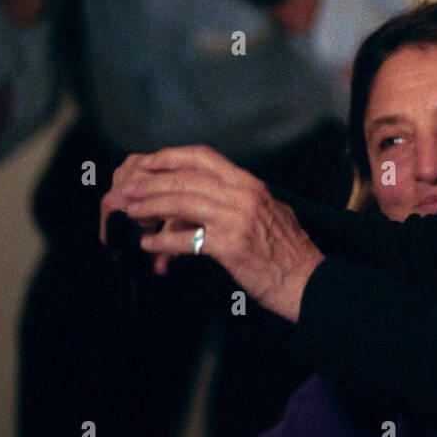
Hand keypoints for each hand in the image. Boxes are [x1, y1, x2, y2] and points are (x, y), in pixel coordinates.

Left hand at [100, 145, 324, 321]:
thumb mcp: (268, 212)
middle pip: (187, 178)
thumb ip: (239, 200)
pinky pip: (186, 240)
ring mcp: (237, 219)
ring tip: (132, 213)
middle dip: (151, 182)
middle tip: (128, 189)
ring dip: (151, 207)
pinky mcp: (230, 246)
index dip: (172, 157)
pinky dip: (162, 243)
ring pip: (182, 203)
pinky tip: (149, 247)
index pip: (205, 157)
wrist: (307, 280)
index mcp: (251, 184)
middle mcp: (244, 196)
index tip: (149, 162)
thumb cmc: (288, 251)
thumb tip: (207, 199)